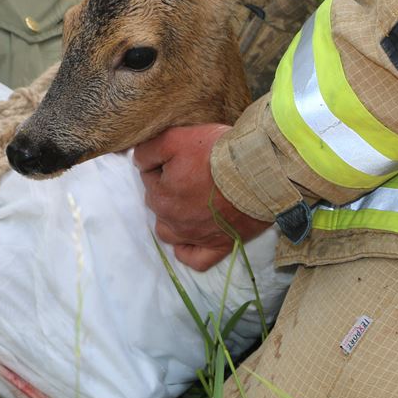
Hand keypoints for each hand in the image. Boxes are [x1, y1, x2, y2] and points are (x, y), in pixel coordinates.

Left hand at [134, 125, 272, 271]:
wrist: (258, 173)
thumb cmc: (217, 154)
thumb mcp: (175, 138)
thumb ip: (149, 150)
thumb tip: (139, 161)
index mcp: (160, 196)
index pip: (149, 177)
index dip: (163, 164)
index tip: (182, 156)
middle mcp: (173, 221)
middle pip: (159, 204)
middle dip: (167, 189)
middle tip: (190, 173)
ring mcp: (195, 237)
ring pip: (169, 233)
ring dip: (172, 219)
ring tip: (188, 203)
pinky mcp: (219, 246)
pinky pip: (194, 259)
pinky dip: (188, 250)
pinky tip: (191, 238)